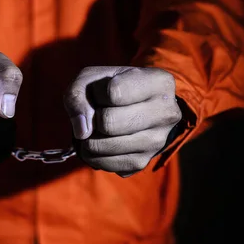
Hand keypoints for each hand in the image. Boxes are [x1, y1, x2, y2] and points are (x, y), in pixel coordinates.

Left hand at [64, 66, 181, 176]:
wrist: (136, 107)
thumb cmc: (112, 87)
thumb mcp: (93, 78)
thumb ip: (77, 95)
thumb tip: (82, 131)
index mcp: (159, 82)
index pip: (114, 92)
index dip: (97, 93)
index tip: (102, 93)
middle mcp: (166, 113)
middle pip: (109, 123)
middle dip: (92, 119)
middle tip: (95, 115)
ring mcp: (157, 141)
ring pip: (106, 146)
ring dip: (89, 140)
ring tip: (94, 130)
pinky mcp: (144, 162)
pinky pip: (106, 164)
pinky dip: (94, 156)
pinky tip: (100, 143)